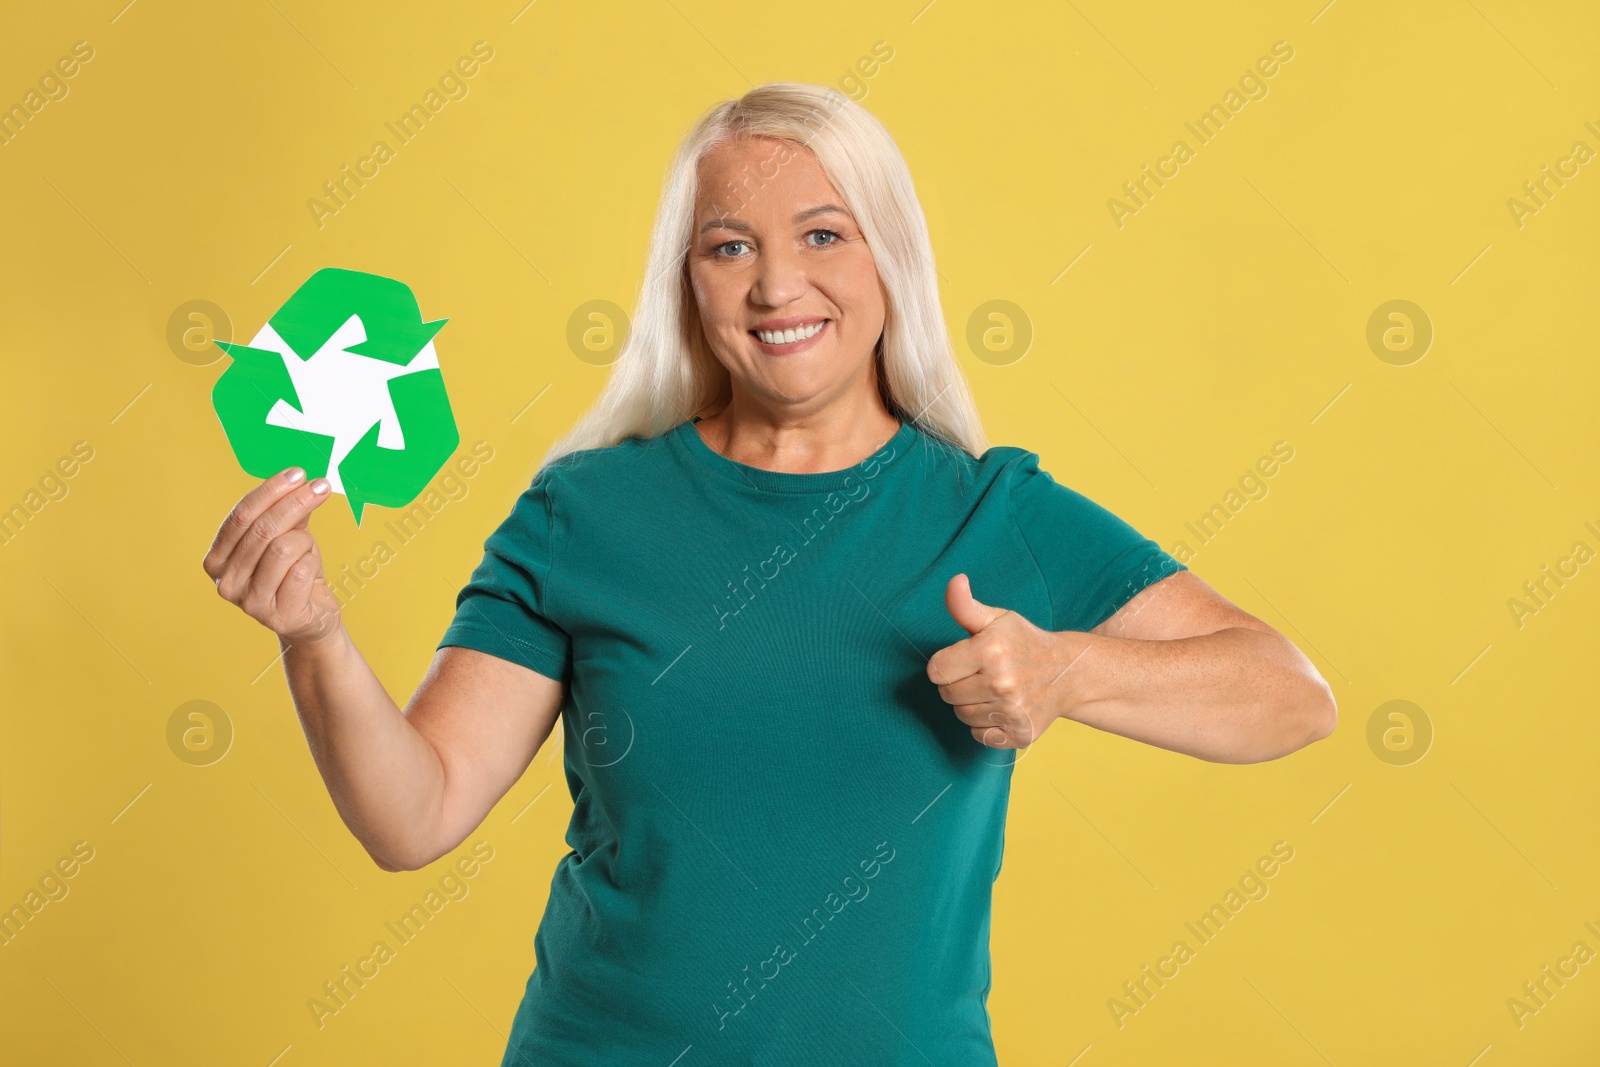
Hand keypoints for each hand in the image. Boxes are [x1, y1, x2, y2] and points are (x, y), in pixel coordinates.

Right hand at [203, 467, 341, 645]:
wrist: (312, 619)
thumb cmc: (295, 574)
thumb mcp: (289, 537)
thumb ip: (287, 513)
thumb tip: (296, 480)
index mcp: (217, 560)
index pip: (241, 516)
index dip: (271, 491)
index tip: (298, 474)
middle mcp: (225, 583)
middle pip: (262, 529)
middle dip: (295, 502)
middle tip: (320, 486)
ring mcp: (249, 603)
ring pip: (282, 548)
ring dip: (304, 542)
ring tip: (309, 550)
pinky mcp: (277, 616)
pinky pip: (301, 572)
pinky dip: (312, 563)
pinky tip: (311, 575)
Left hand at [926, 574, 1089, 748]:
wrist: (1068, 672)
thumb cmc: (1025, 642)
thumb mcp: (996, 619)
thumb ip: (965, 605)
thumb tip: (955, 581)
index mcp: (991, 651)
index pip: (937, 670)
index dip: (946, 665)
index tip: (964, 660)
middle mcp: (1002, 683)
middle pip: (947, 695)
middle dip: (958, 684)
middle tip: (981, 674)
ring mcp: (1013, 711)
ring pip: (962, 716)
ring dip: (971, 705)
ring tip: (992, 690)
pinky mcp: (1020, 734)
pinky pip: (979, 735)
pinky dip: (985, 725)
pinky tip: (1001, 708)